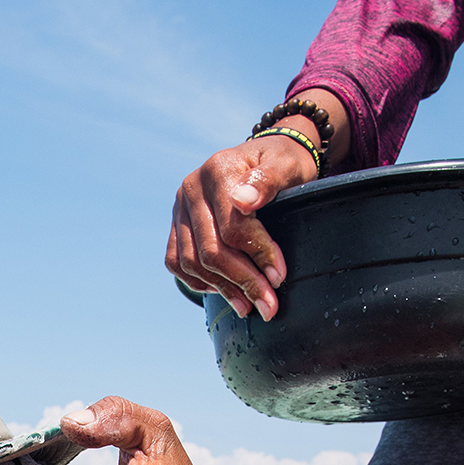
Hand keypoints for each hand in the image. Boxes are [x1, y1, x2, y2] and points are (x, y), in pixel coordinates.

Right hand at [167, 132, 317, 320]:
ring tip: (249, 306)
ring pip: (192, 262)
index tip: (279, 277)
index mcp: (218, 170)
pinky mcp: (176, 225)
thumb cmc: (283, 163)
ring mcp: (180, 208)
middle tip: (268, 306)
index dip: (258, 255)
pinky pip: (177, 263)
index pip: (232, 226)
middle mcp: (192, 188)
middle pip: (211, 250)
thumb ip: (269, 180)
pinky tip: (224, 290)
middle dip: (243, 282)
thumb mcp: (287, 165)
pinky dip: (199, 282)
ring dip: (222, 289)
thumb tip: (244, 202)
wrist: (267, 158)